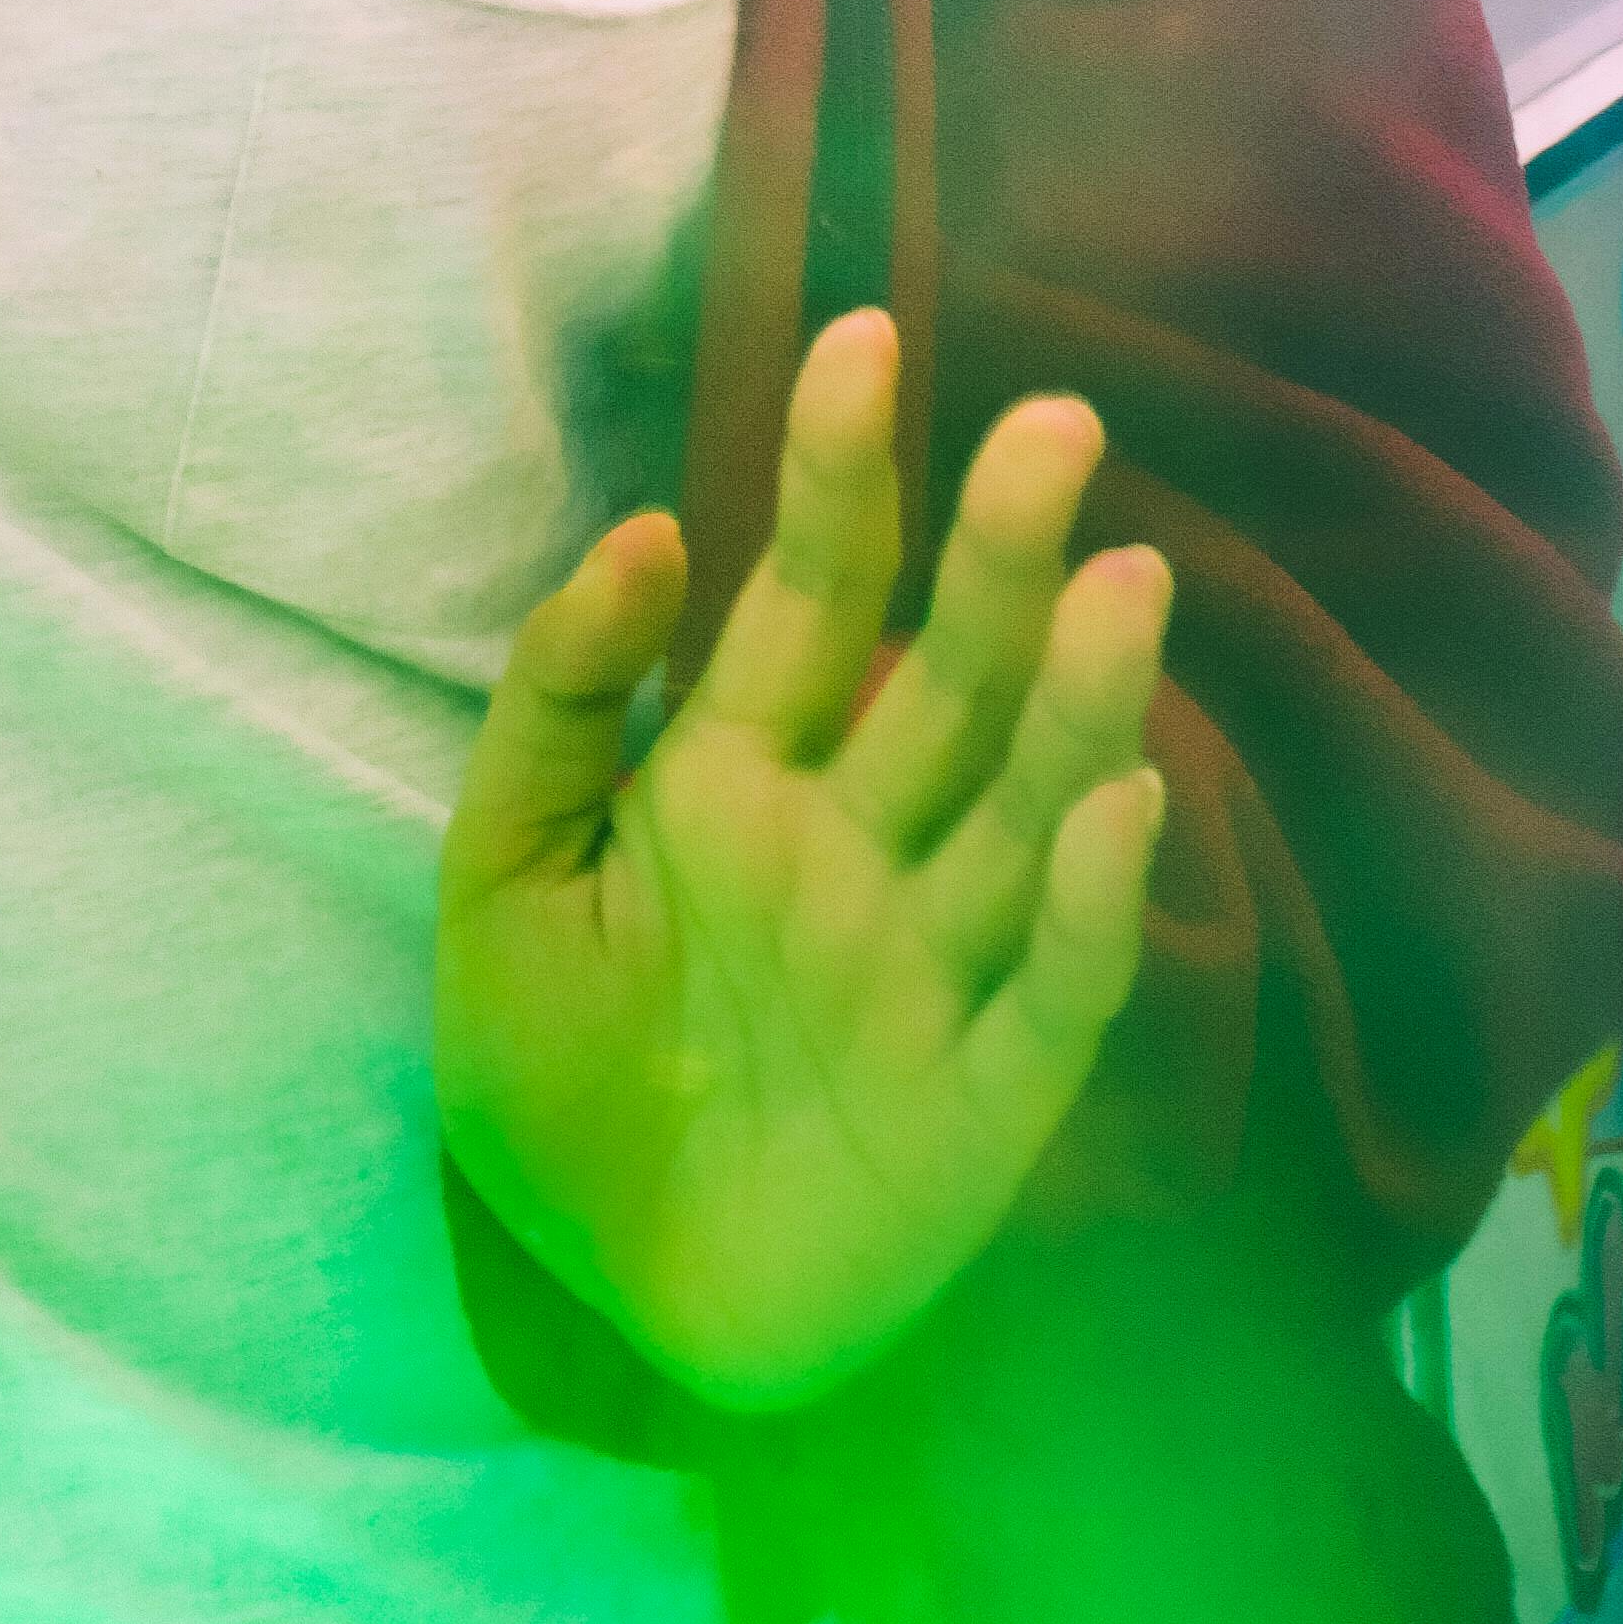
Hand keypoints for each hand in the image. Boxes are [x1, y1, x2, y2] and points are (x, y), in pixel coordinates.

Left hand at [434, 307, 1169, 1413]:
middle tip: (1056, 425)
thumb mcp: (499, 865)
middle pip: (943, 677)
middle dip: (998, 554)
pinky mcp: (977, 1106)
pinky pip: (1052, 995)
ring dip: (1076, 704)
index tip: (862, 336)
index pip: (806, 593)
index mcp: (735, 774)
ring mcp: (928, 968)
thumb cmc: (548, 1067)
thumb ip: (557, 699)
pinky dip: (1093, 909)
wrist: (590, 1288)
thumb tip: (646, 528)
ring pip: (1026, 810)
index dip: (838, 472)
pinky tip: (1118, 808)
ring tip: (1123, 584)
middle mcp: (855, 846)